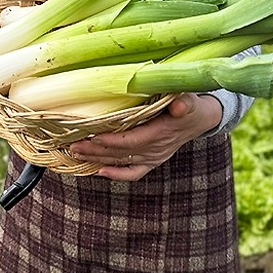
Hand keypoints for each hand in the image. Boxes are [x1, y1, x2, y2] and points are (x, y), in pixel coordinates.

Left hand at [68, 93, 222, 180]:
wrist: (200, 118)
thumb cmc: (190, 103)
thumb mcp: (190, 99)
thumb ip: (184, 102)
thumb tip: (180, 105)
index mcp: (163, 132)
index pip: (133, 139)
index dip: (112, 140)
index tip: (91, 136)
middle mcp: (157, 148)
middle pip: (121, 152)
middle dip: (95, 149)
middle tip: (73, 145)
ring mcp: (154, 157)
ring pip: (122, 162)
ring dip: (98, 159)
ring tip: (76, 153)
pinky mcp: (152, 161)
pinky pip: (133, 173)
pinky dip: (116, 174)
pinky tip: (98, 170)